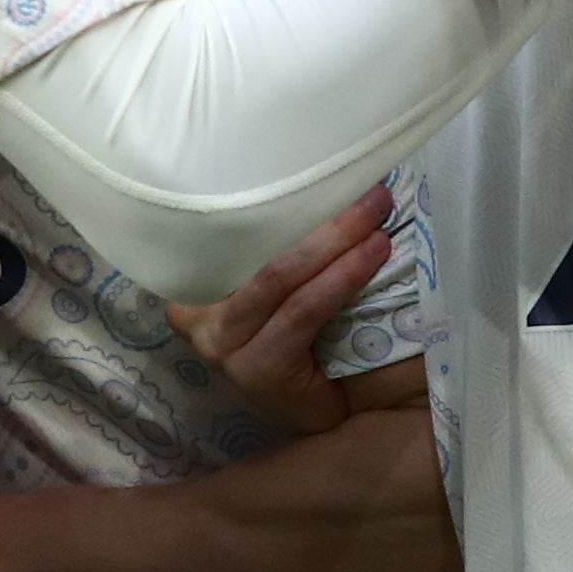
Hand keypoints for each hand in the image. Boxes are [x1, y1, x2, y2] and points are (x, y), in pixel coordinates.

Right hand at [163, 187, 398, 435]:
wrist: (329, 408)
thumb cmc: (304, 333)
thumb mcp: (283, 278)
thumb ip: (283, 240)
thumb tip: (325, 176)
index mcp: (196, 282)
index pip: (230, 225)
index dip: (277, 192)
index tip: (320, 163)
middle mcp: (196, 313)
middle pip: (259, 247)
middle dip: (321, 215)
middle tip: (371, 191)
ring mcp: (221, 345)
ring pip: (280, 274)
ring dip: (336, 241)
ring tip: (377, 217)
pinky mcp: (255, 369)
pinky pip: (302, 310)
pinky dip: (342, 277)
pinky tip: (374, 254)